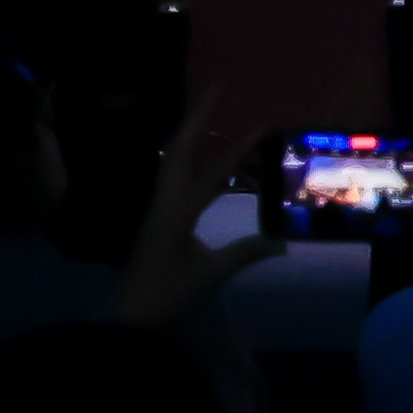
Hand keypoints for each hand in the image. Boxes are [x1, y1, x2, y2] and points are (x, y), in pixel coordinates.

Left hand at [112, 97, 272, 329]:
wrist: (128, 321)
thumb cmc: (168, 296)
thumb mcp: (212, 274)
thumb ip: (246, 252)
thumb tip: (284, 240)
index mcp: (177, 212)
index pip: (211, 172)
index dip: (237, 148)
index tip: (261, 123)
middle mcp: (165, 204)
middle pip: (179, 152)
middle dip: (196, 119)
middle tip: (215, 91)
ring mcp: (158, 212)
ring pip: (173, 164)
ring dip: (192, 138)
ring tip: (210, 118)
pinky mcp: (158, 223)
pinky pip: (176, 180)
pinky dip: (192, 162)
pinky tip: (207, 165)